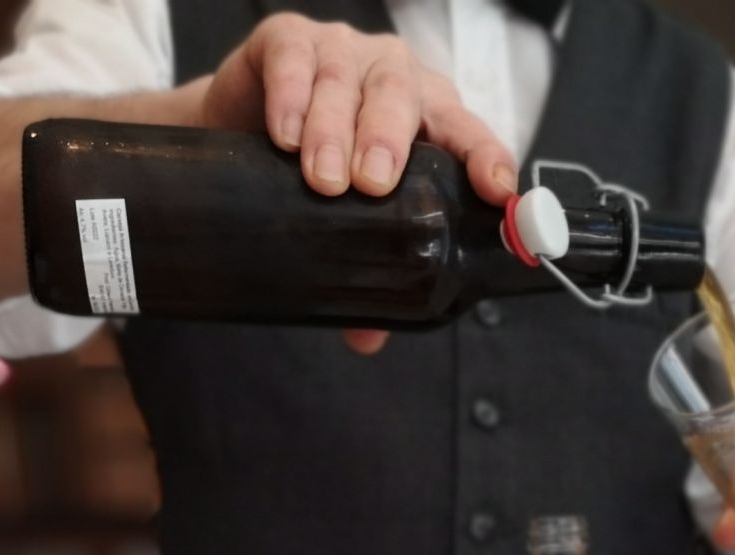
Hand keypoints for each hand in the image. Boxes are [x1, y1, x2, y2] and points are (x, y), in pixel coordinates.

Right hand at [202, 13, 517, 353]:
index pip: (470, 137)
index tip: (496, 191)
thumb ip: (371, 271)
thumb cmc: (317, 175)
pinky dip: (290, 96)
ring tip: (322, 178)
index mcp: (429, 122)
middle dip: (389, 141)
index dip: (486, 160)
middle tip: (372, 185)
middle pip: (403, 98)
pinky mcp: (287, 38)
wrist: (238, 134)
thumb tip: (367, 337)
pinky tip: (283, 135)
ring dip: (334, 131)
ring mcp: (343, 54)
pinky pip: (294, 57)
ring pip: (346, 81)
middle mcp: (393, 80)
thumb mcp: (354, 223)